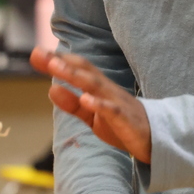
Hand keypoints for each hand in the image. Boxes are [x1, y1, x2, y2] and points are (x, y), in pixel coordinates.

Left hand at [31, 47, 151, 163]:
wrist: (156, 139)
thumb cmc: (120, 123)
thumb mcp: (91, 115)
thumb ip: (71, 103)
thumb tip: (50, 89)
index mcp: (99, 88)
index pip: (77, 68)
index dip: (58, 60)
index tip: (37, 53)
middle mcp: (107, 90)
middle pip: (84, 72)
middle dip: (62, 63)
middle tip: (40, 55)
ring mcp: (118, 103)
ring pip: (96, 86)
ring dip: (76, 76)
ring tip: (57, 68)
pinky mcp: (126, 120)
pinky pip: (113, 110)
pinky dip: (99, 104)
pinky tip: (86, 99)